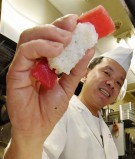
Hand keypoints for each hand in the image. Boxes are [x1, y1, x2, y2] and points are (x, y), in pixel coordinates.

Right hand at [6, 14, 94, 143]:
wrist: (38, 129)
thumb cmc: (49, 111)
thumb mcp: (68, 87)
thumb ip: (76, 69)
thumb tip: (88, 50)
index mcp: (45, 63)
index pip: (51, 39)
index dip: (63, 28)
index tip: (78, 23)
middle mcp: (33, 62)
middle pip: (39, 34)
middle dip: (57, 27)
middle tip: (72, 28)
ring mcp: (24, 66)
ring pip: (30, 38)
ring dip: (50, 34)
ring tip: (66, 40)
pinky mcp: (16, 73)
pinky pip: (25, 52)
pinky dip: (41, 47)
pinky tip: (56, 50)